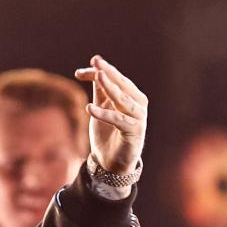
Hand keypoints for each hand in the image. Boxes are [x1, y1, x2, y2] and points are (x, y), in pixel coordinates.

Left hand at [75, 55, 146, 175]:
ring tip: (98, 76)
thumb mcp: (102, 109)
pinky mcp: (134, 131)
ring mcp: (138, 117)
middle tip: (96, 63)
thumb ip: (100, 91)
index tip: (88, 64)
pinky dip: (103, 114)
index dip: (103, 70)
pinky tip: (89, 108)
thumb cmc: (107, 135)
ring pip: (122, 99)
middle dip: (108, 73)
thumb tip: (93, 70)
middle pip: (122, 85)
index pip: (117, 78)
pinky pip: (117, 119)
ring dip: (110, 87)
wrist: (111, 163)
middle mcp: (138, 103)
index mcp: (131, 96)